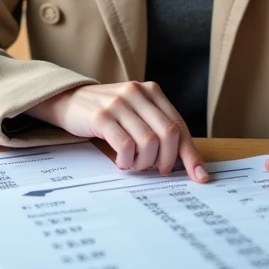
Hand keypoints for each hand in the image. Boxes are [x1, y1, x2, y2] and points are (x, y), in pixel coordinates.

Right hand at [26, 82, 208, 181]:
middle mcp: (137, 93)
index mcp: (152, 91)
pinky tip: (121, 160)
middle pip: (168, 134)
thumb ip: (157, 128)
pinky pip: (125, 146)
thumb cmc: (108, 113)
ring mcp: (119, 103)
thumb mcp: (136, 113)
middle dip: (166, 160)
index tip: (200, 176)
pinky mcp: (101, 116)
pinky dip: (127, 160)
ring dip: (144, 162)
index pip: (179, 125)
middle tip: (157, 170)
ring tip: (134, 164)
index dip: (191, 154)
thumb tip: (186, 163)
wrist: (69, 100)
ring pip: (148, 142)